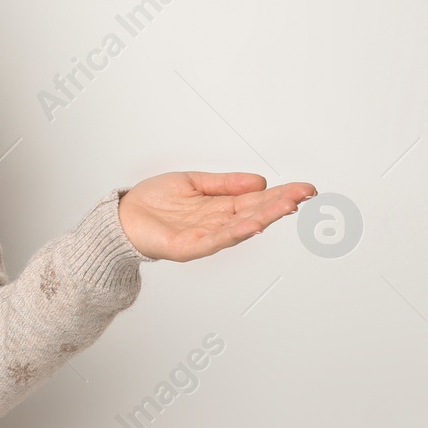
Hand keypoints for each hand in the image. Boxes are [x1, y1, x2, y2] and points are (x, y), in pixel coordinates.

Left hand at [117, 171, 315, 262]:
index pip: (257, 200)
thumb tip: (259, 181)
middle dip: (280, 203)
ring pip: (240, 227)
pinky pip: (215, 240)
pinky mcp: (188, 247)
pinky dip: (234, 233)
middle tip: (304, 195)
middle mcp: (217, 223)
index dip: (281, 194)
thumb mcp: (193, 182)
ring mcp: (205, 236)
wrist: (122, 217)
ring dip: (264, 217)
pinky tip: (252, 225)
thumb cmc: (154, 201)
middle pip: (255, 213)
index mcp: (220, 206)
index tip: (305, 188)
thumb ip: (225, 183)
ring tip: (286, 207)